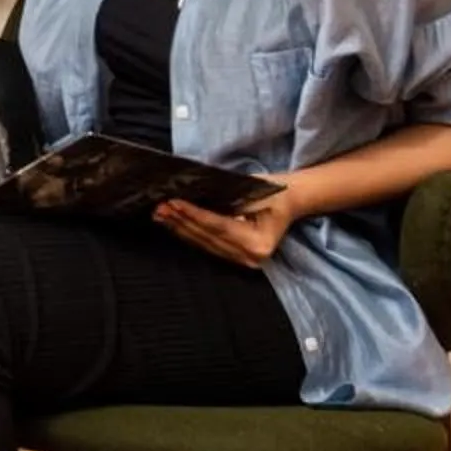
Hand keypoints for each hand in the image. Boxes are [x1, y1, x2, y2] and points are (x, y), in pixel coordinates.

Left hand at [155, 188, 297, 267]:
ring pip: (204, 244)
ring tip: (161, 215)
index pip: (218, 226)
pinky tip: (174, 224)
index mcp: (258, 242)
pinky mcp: (237, 259)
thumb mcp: (251, 189)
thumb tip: (192, 195)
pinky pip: (208, 246)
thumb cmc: (273, 191)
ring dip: (180, 229)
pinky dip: (190, 234)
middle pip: (208, 237)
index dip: (193, 214)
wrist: (290, 201)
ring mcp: (244, 261)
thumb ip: (225, 197)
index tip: (173, 203)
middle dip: (181, 222)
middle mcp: (251, 257)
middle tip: (159, 208)